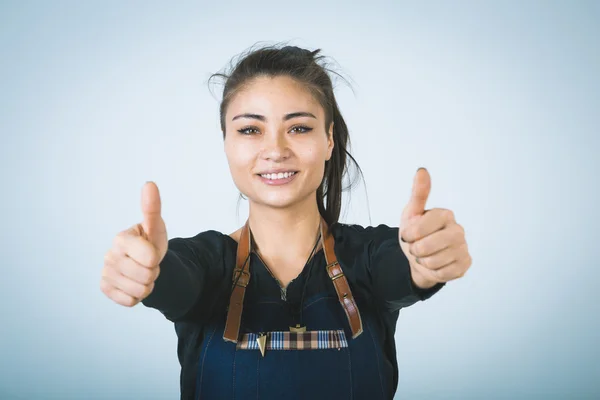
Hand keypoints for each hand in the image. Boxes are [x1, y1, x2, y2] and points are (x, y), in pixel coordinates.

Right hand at [100, 182, 167, 306]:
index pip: (151, 258)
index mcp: (121, 238)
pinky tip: (133, 283)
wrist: (144, 262)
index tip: (151, 251)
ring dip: (147, 284)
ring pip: (140, 291)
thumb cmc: (150, 241)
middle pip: (147, 276)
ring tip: (142, 272)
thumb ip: (152, 208)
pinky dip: (137, 296)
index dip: (157, 257)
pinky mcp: (105, 288)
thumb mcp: (155, 227)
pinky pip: (130, 301)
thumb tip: (150, 184)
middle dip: (153, 272)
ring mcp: (106, 273)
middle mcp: (109, 255)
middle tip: (148, 263)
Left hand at [399, 168, 471, 288]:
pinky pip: (443, 274)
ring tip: (425, 256)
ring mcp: (463, 248)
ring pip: (434, 262)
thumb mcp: (412, 213)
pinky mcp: (465, 264)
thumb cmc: (416, 234)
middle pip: (427, 246)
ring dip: (423, 262)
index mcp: (445, 215)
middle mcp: (458, 230)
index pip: (420, 228)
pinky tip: (435, 265)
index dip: (409, 235)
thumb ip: (418, 193)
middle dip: (415, 250)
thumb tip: (422, 170)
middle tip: (416, 247)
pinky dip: (434, 272)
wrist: (420, 258)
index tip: (408, 234)